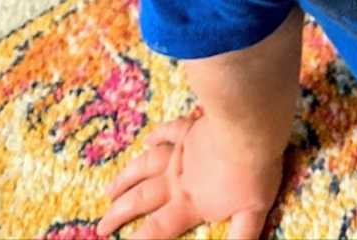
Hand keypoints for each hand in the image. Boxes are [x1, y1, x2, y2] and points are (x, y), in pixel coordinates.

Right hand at [97, 113, 283, 238]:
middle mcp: (178, 179)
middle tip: (102, 223)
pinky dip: (158, 134)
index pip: (158, 228)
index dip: (138, 239)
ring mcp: (183, 151)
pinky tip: (148, 138)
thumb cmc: (254, 172)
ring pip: (147, 165)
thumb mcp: (252, 214)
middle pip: (142, 198)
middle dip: (119, 213)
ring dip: (127, 177)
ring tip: (110, 189)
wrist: (252, 127)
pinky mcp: (192, 128)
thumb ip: (240, 239)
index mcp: (190, 202)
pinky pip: (170, 131)